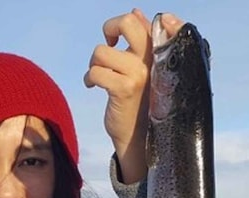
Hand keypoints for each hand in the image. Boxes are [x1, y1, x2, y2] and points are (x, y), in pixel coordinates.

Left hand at [84, 9, 183, 183]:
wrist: (138, 135)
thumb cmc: (140, 101)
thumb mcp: (142, 67)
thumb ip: (141, 40)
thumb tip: (135, 12)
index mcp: (159, 52)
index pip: (148, 21)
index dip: (127, 20)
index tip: (116, 37)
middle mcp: (152, 59)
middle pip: (127, 23)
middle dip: (109, 28)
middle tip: (108, 43)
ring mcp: (139, 74)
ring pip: (102, 51)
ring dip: (94, 64)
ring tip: (100, 77)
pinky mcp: (124, 89)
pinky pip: (95, 72)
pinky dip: (89, 78)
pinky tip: (94, 86)